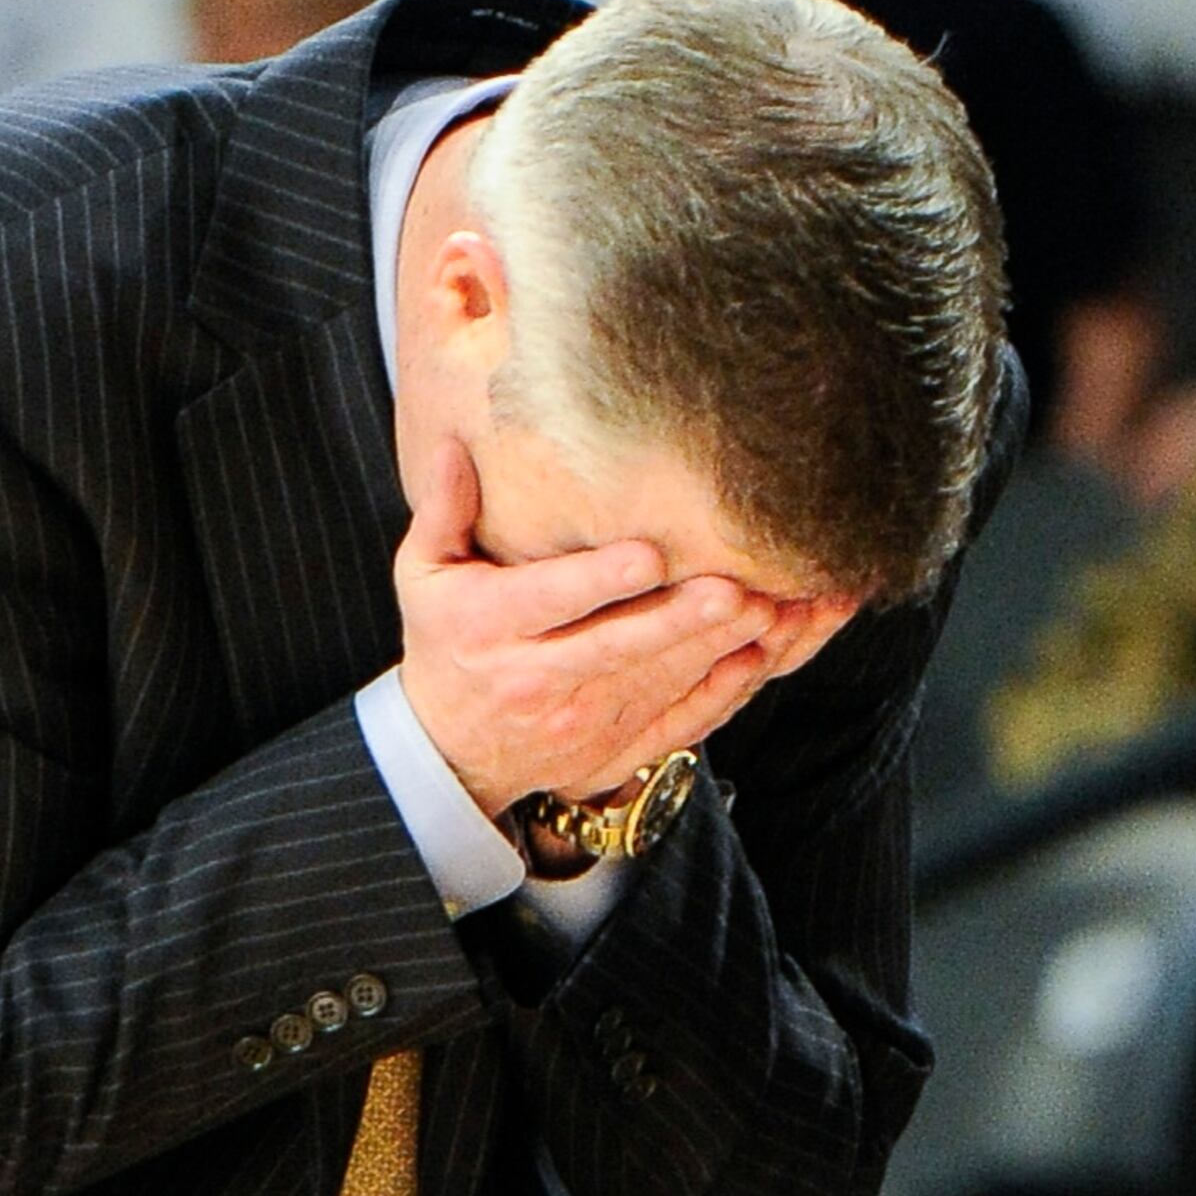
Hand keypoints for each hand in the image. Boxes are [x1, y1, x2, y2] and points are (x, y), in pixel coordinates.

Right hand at [394, 435, 804, 820]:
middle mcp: (539, 679)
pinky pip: (676, 724)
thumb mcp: (423, 576)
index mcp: (491, 628)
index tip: (649, 555)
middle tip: (736, 589)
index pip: (551, 602)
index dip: (601, 580)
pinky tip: (760, 656)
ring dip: (719, 647)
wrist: (450, 752)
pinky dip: (722, 693)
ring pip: (659, 683)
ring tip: (772, 610)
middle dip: (680, 621)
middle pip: (618, 648)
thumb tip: (455, 444)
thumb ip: (442, 510)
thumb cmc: (446, 644)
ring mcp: (582, 721)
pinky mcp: (615, 748)